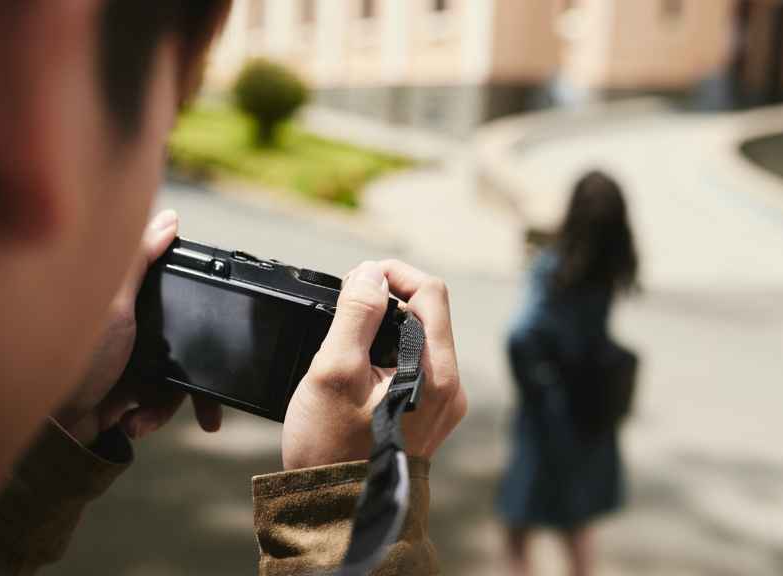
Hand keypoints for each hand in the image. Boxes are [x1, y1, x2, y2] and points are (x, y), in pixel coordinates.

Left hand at [54, 210, 221, 445]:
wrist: (50, 425)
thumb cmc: (75, 359)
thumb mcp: (113, 303)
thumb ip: (141, 259)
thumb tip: (170, 218)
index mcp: (128, 300)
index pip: (174, 295)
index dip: (196, 311)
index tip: (215, 325)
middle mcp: (129, 327)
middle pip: (182, 343)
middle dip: (192, 377)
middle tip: (206, 402)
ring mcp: (128, 361)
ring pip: (174, 377)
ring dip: (164, 404)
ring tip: (143, 418)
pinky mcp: (125, 392)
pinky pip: (158, 401)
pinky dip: (150, 415)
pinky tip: (132, 423)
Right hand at [281, 260, 466, 469]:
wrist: (338, 510)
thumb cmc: (332, 448)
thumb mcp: (334, 370)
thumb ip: (356, 315)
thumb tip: (370, 272)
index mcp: (437, 373)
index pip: (431, 292)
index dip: (392, 274)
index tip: (356, 280)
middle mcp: (450, 387)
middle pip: (428, 313)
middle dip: (386, 299)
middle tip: (344, 307)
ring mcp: (441, 402)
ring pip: (418, 338)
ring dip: (384, 326)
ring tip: (345, 340)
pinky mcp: (426, 413)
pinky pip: (412, 364)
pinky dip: (386, 352)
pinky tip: (357, 368)